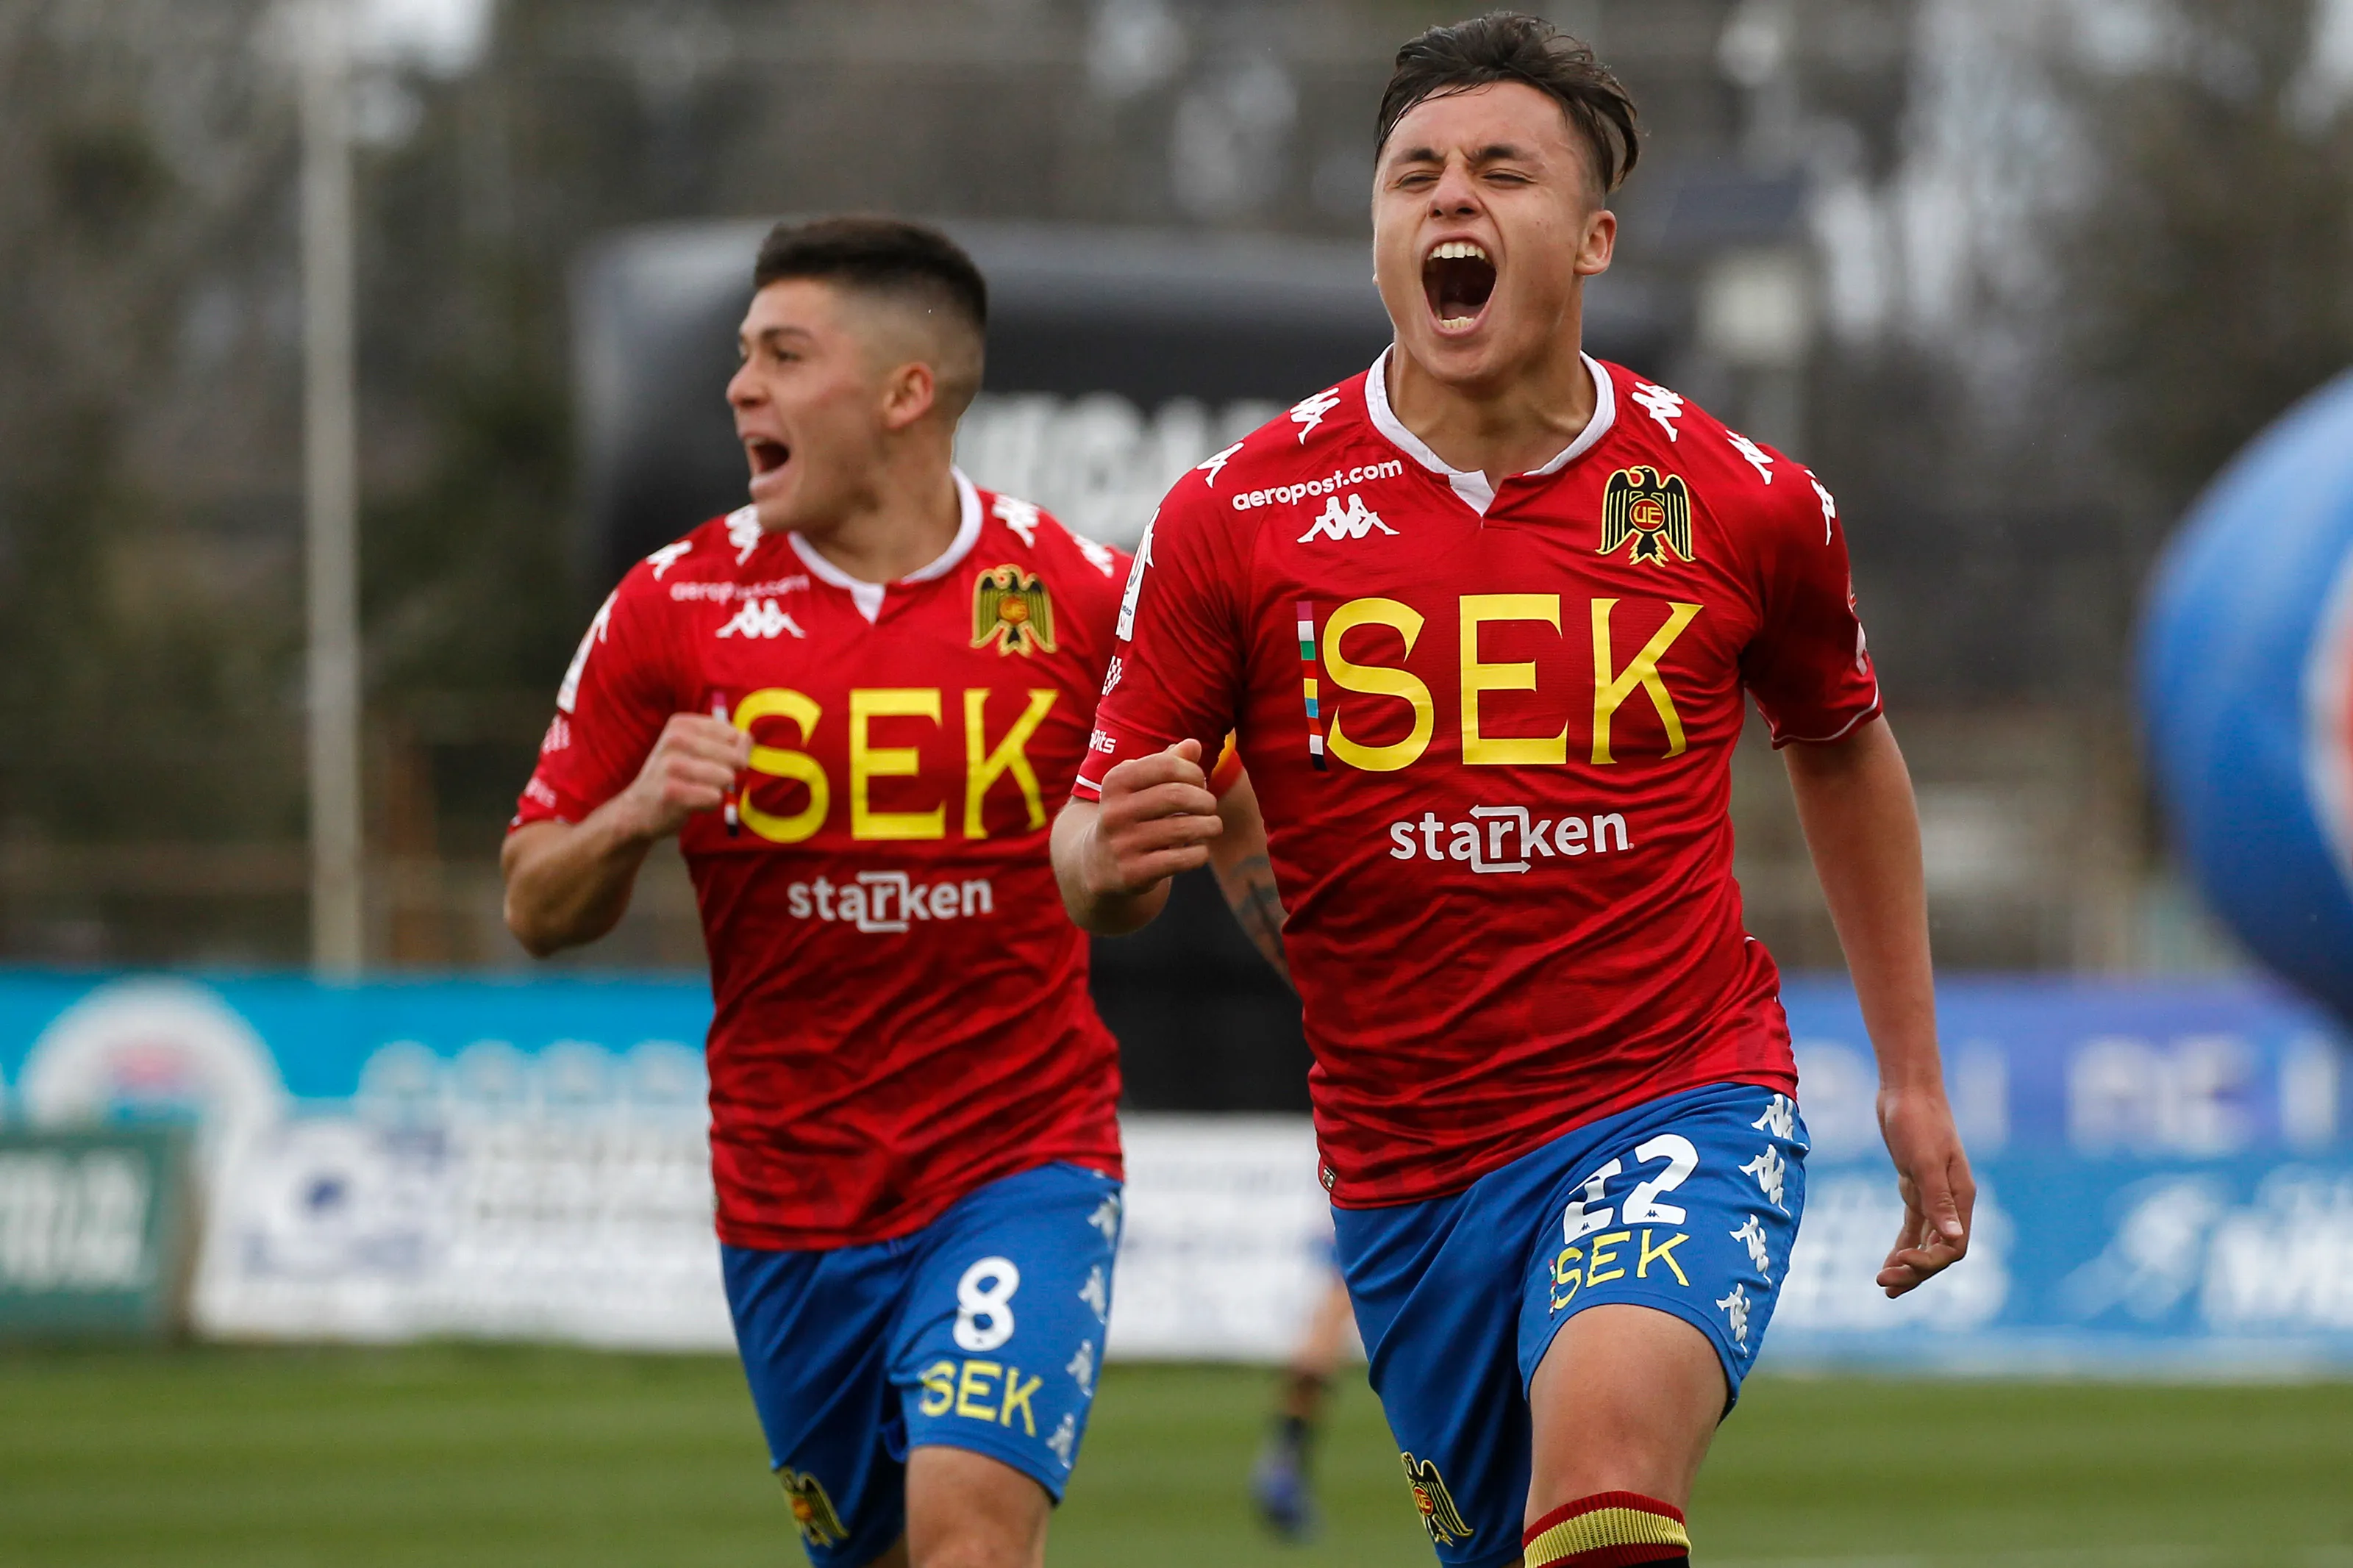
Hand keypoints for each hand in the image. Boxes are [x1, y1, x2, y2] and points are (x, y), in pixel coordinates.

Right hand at [614, 713, 752, 840]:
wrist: (638, 809)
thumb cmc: (675, 777)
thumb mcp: (696, 750)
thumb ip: (726, 741)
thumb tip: (747, 737)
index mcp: (681, 724)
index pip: (733, 735)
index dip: (733, 754)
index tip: (712, 762)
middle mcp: (674, 739)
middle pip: (734, 757)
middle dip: (727, 774)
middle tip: (703, 781)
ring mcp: (671, 765)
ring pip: (726, 777)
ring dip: (717, 790)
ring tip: (695, 791)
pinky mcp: (672, 792)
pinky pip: (714, 798)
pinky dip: (709, 805)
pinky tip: (690, 804)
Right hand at [1080, 739, 1222, 896]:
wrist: (1098, 864)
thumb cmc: (1131, 814)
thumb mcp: (1139, 785)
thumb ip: (1166, 763)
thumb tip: (1194, 745)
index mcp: (1115, 782)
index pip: (1167, 766)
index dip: (1193, 772)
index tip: (1201, 782)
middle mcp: (1115, 812)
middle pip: (1177, 796)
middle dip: (1204, 799)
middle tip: (1210, 806)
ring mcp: (1123, 845)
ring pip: (1184, 829)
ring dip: (1209, 826)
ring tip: (1213, 826)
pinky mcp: (1134, 873)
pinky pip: (1181, 859)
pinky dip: (1199, 853)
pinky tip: (1199, 849)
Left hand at [1875, 1083, 1974, 1296]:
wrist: (1906, 1089)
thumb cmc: (1918, 1120)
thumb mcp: (1926, 1160)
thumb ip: (1938, 1199)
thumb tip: (1952, 1239)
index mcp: (1961, 1197)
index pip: (1952, 1247)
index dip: (1928, 1262)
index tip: (1899, 1263)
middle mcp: (1952, 1200)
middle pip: (1940, 1250)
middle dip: (1915, 1271)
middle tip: (1884, 1284)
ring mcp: (1935, 1194)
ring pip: (1927, 1241)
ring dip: (1908, 1264)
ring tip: (1884, 1284)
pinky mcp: (1916, 1186)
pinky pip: (1914, 1225)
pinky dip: (1904, 1244)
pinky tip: (1890, 1260)